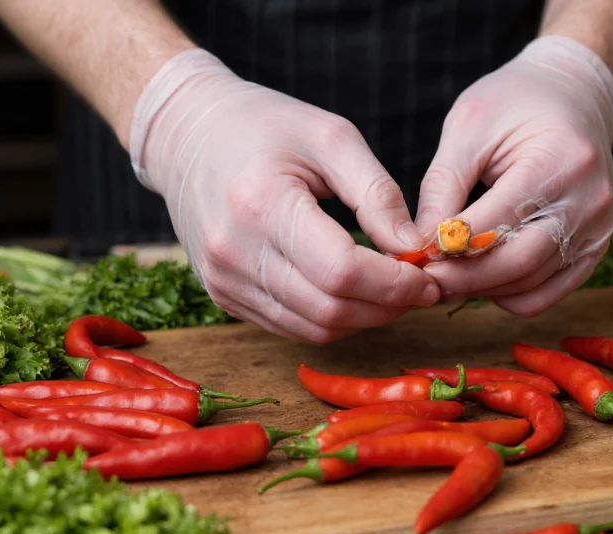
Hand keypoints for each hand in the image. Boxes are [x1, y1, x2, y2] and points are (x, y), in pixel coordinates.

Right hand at [129, 50, 438, 342]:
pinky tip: (354, 294)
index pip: (341, 271)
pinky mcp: (223, 297)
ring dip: (364, 319)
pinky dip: (333, 319)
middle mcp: (234, 253)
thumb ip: (377, 195)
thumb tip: (414, 246)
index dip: (394, 284)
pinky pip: (291, 327)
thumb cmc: (263, 126)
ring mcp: (224, 282)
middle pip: (330, 309)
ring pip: (314, 328)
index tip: (427, 276)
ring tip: (392, 292)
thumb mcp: (331, 137)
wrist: (185, 135)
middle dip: (387, 306)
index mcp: (261, 205)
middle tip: (419, 288)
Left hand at [415, 36, 612, 315]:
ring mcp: (597, 229)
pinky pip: (548, 293)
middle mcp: (587, 200)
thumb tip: (417, 243)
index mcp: (560, 159)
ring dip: (482, 290)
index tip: (414, 255)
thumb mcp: (469, 128)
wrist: (576, 95)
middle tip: (425, 278)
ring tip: (447, 277)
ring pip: (531, 284)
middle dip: (464, 278)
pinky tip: (483, 281)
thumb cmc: (516, 102)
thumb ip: (443, 186)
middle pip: (518, 262)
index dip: (450, 246)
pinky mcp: (596, 248)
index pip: (497, 221)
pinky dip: (511, 296)